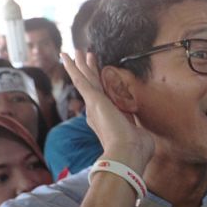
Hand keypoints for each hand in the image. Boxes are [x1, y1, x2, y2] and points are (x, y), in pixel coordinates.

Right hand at [61, 51, 153, 172]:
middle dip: (89, 71)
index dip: (103, 87)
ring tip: (76, 52)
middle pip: (92, 86)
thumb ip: (137, 129)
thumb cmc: (136, 150)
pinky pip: (80, 79)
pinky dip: (72, 67)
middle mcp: (97, 112)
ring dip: (81, 65)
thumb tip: (140, 130)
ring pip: (86, 80)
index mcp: (108, 120)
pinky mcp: (93, 100)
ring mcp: (94, 105)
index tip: (103, 78)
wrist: (127, 154)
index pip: (105, 99)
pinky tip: (66, 56)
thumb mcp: (139, 135)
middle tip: (85, 56)